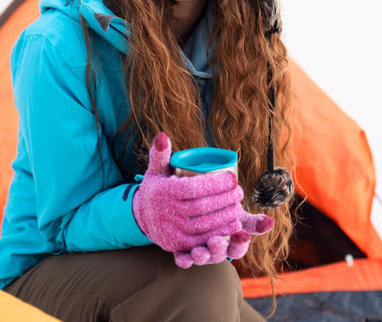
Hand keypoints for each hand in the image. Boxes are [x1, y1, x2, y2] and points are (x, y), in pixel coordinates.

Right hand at [132, 133, 244, 260]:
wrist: (142, 217)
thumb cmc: (156, 189)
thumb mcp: (155, 170)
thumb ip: (160, 153)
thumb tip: (162, 135)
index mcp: (165, 192)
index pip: (195, 188)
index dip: (217, 184)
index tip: (232, 178)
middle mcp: (168, 212)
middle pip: (203, 206)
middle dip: (226, 198)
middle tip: (239, 191)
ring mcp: (173, 231)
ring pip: (205, 224)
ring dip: (227, 215)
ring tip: (239, 205)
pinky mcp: (179, 245)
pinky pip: (203, 239)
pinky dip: (221, 232)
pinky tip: (234, 224)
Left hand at [180, 213, 274, 266]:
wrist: (198, 213)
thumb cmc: (222, 216)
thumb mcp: (237, 217)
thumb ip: (252, 222)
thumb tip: (270, 222)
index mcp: (230, 245)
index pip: (238, 248)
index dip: (240, 244)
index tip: (243, 235)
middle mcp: (216, 251)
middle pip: (219, 254)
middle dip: (218, 250)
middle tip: (216, 241)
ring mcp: (201, 253)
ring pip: (202, 258)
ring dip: (200, 257)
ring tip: (198, 251)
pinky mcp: (185, 252)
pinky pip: (184, 259)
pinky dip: (183, 260)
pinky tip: (182, 258)